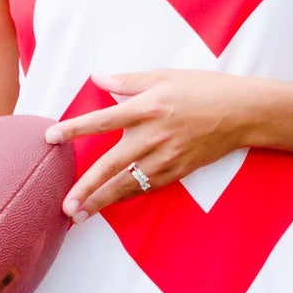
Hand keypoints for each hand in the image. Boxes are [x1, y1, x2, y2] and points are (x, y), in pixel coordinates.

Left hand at [44, 68, 251, 220]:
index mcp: (147, 108)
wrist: (242, 113)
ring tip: (78, 215)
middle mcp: (153, 136)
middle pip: (111, 165)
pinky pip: (146, 187)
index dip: (74, 129)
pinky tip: (108, 205)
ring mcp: (166, 158)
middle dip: (86, 187)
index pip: (102, 120)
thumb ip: (127, 80)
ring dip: (101, 201)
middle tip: (64, 206)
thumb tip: (98, 76)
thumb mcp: (164, 76)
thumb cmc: (204, 89)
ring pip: (127, 184)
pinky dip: (125, 197)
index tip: (50, 137)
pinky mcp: (177, 171)